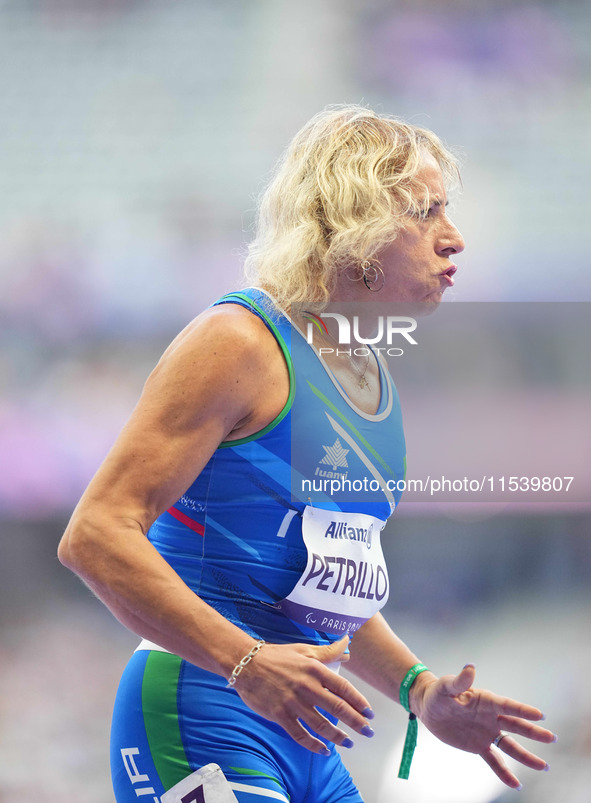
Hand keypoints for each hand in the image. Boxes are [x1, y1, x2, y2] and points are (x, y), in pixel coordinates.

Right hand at [233, 636, 374, 754]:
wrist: (246, 664)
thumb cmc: (278, 656)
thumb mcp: (304, 650)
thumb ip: (328, 651)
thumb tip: (347, 645)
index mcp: (315, 669)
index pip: (343, 688)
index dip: (359, 702)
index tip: (370, 713)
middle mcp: (307, 686)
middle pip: (337, 708)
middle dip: (356, 722)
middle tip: (368, 732)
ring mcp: (293, 702)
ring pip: (321, 725)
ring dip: (338, 737)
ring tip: (349, 743)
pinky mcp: (280, 715)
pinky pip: (300, 734)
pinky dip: (313, 745)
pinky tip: (324, 750)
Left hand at [412, 664, 555, 788]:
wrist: (429, 708)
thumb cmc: (438, 693)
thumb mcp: (446, 686)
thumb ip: (459, 681)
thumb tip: (470, 667)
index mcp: (486, 700)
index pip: (507, 706)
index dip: (523, 710)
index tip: (540, 716)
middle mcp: (491, 717)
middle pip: (516, 726)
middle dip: (534, 733)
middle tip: (552, 738)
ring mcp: (486, 733)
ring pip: (510, 746)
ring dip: (527, 756)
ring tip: (544, 767)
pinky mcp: (478, 746)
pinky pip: (494, 761)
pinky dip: (504, 772)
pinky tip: (516, 784)